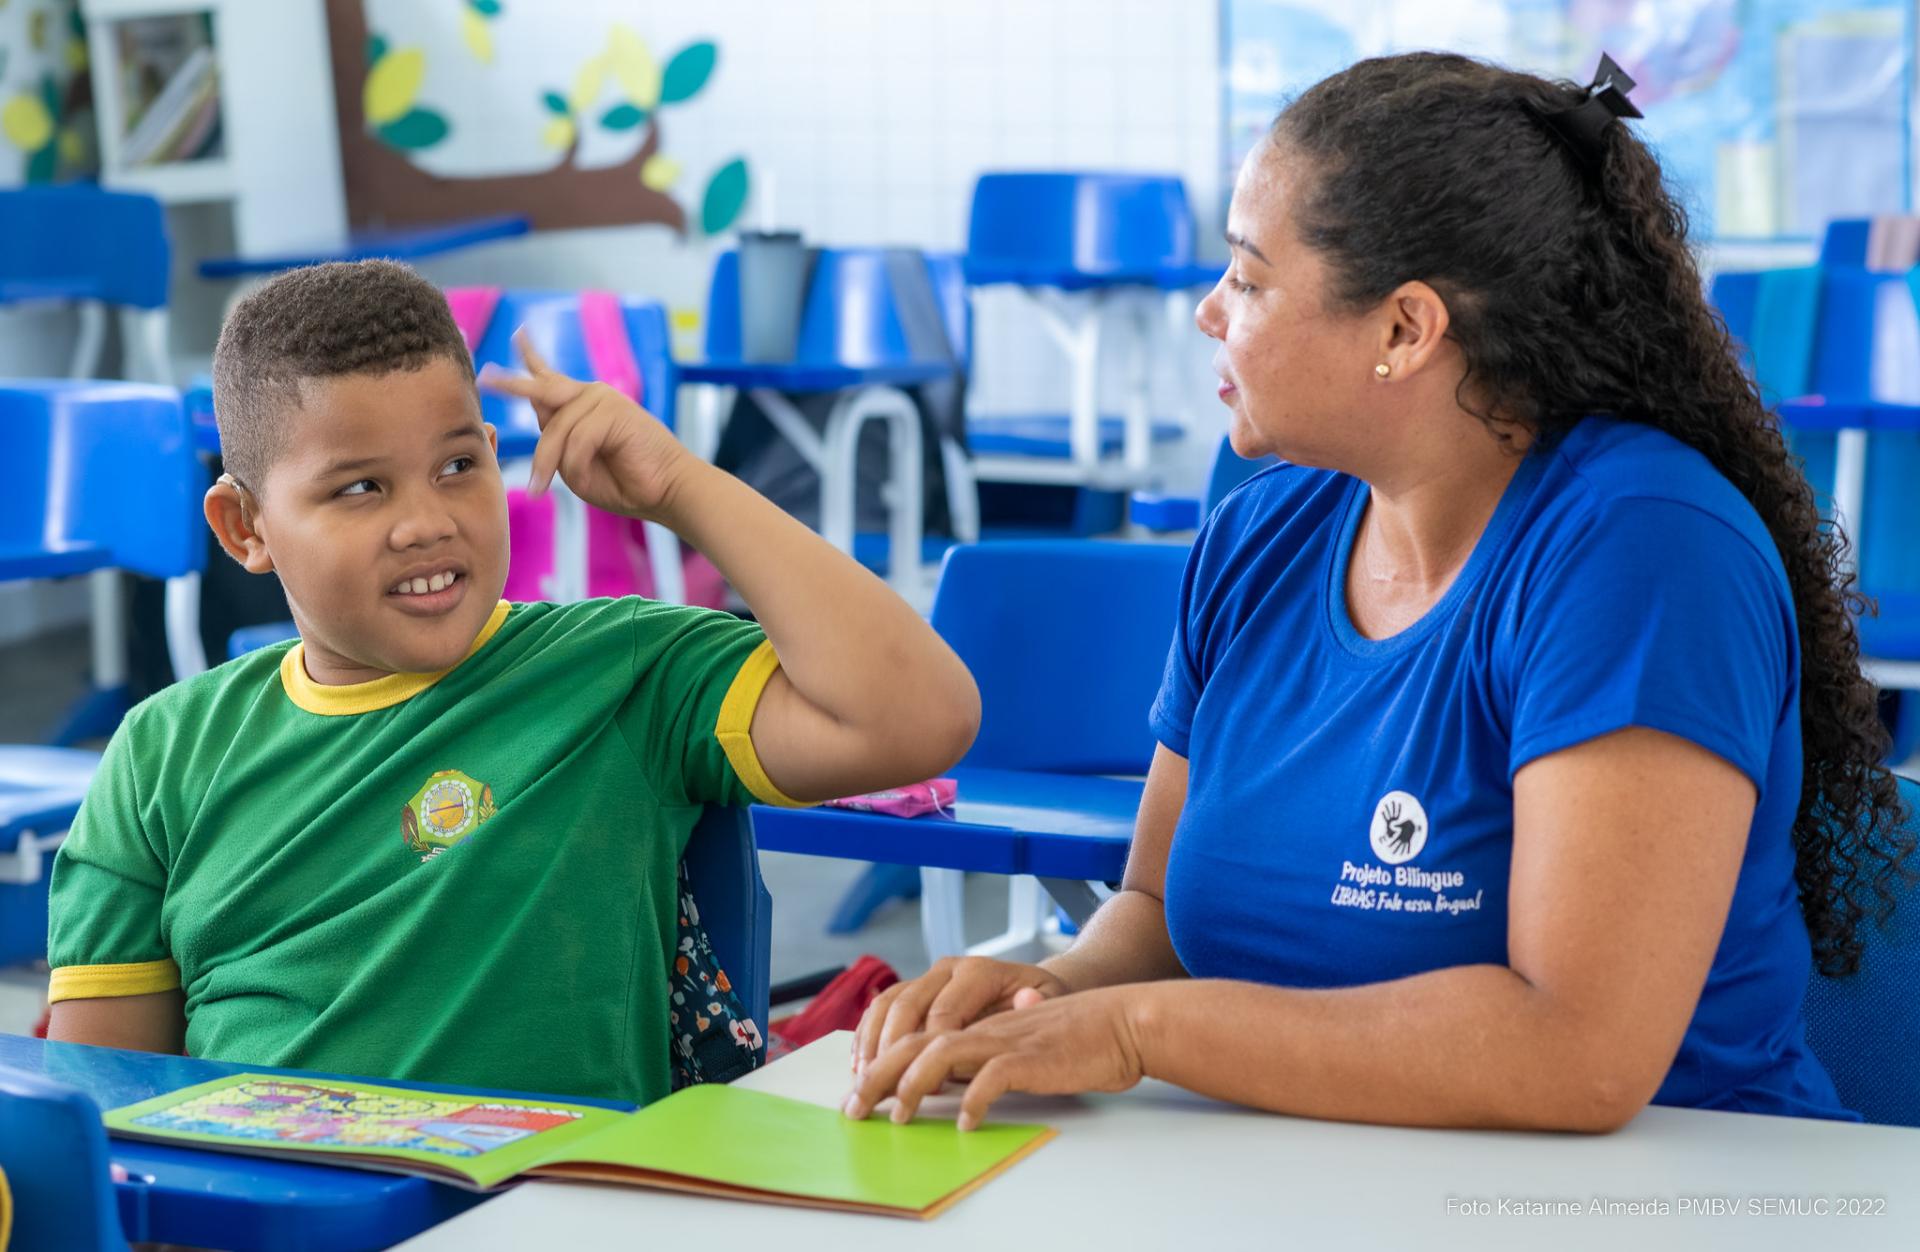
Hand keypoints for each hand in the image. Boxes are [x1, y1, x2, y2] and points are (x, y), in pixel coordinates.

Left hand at [477, 329, 696, 520]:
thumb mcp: (575, 466)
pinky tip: (582, 478)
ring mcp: (602, 399)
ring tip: (541, 487)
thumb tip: (544, 423)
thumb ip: (556, 443)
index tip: (519, 334)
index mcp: (581, 408)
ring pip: (556, 428)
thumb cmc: (624, 484)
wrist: (666, 492)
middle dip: (512, 383)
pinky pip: (577, 438)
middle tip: (486, 377)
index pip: (550, 378)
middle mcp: (590, 396)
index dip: (531, 358)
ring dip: (548, 463)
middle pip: (542, 387)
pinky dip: (574, 463)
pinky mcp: (613, 409)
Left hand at [843, 987, 1146, 1129]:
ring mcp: (1005, 1038)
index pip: (912, 1033)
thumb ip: (982, 1055)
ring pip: (941, 1051)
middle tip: (854, 1110)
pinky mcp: (1032, 1057)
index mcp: (974, 1021)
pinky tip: (966, 1122)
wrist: (1121, 1022)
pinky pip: (992, 1076)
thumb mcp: (1016, 1042)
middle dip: (876, 1075)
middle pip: (912, 1041)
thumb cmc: (1072, 1037)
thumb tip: (947, 1082)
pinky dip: (974, 1100)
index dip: (878, 1061)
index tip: (859, 1093)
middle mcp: (982, 1025)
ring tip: (899, 1115)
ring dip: (913, 1084)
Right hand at [853, 957, 1070, 1075]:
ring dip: (870, 1044)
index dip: (933, 1052)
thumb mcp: (1050, 1001)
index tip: (932, 1090)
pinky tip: (860, 1065)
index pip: (944, 1012)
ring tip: (862, 1081)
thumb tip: (1025, 1001)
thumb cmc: (1040, 1001)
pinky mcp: (914, 990)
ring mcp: (927, 978)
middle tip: (879, 1089)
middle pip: (907, 1006)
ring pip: (886, 1004)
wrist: (1029, 986)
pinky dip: (866, 1036)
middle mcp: (948, 969)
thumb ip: (1037, 1005)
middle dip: (889, 1050)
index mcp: (979, 971)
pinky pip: (880, 1008)